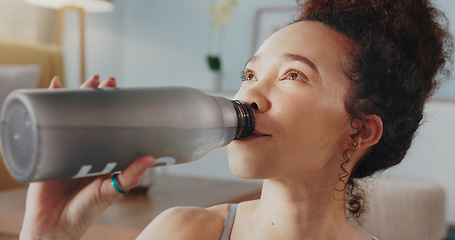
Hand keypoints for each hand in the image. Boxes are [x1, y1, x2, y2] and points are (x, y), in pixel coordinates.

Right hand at [20, 75, 155, 239]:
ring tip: (92, 79)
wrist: (52, 228)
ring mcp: (69, 147)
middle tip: (112, 81)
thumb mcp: (109, 193)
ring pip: (76, 114)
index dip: (126, 110)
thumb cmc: (83, 213)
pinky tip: (54, 86)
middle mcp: (89, 148)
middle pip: (96, 115)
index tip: (137, 93)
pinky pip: (49, 121)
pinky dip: (50, 103)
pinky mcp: (49, 149)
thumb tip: (150, 158)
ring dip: (81, 94)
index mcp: (106, 156)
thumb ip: (129, 178)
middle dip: (103, 96)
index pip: (118, 127)